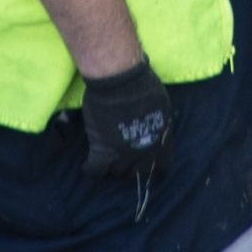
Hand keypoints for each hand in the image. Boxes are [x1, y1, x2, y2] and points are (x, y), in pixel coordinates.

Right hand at [80, 58, 172, 178]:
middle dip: (132, 168)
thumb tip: (152, 128)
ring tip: (107, 158)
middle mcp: (145, 152)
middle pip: (139, 172)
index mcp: (161, 140)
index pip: (162, 164)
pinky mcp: (102, 151)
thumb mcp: (161, 106)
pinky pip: (96, 170)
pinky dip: (92, 169)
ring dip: (113, 166)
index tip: (146, 161)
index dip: (153, 164)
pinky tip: (90, 165)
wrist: (119, 79)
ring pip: (118, 172)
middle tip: (124, 160)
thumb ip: (158, 123)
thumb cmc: (142, 84)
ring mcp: (124, 154)